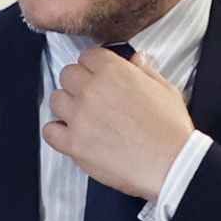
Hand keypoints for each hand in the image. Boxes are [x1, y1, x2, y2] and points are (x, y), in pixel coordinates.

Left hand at [43, 45, 197, 202]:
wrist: (170, 164)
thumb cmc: (170, 130)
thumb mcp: (165, 90)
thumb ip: (146, 71)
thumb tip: (137, 59)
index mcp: (114, 72)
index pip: (88, 56)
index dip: (94, 65)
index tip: (98, 74)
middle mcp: (92, 91)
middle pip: (68, 74)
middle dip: (78, 82)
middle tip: (90, 95)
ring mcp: (80, 118)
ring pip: (55, 99)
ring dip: (66, 104)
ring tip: (81, 115)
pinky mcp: (74, 144)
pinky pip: (49, 131)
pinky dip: (57, 131)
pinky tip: (71, 134)